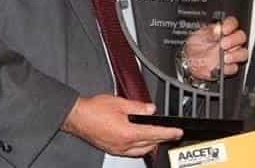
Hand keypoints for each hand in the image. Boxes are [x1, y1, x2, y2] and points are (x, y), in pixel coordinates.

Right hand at [62, 95, 182, 156]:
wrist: (77, 117)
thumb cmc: (94, 110)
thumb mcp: (120, 103)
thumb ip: (138, 106)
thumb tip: (151, 109)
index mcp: (128, 132)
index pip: (154, 134)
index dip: (168, 133)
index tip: (177, 132)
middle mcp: (124, 144)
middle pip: (149, 144)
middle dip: (161, 138)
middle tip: (170, 133)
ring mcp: (117, 149)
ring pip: (141, 150)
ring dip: (151, 144)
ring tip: (158, 136)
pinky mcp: (112, 149)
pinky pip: (131, 152)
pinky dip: (140, 147)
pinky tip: (141, 141)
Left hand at [184, 16, 247, 80]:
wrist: (189, 63)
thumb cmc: (194, 47)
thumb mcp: (198, 36)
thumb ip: (209, 32)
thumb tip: (218, 28)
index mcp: (222, 30)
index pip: (233, 23)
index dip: (231, 25)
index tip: (224, 30)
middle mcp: (229, 41)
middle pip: (241, 37)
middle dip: (234, 40)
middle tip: (223, 44)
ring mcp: (230, 54)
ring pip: (243, 53)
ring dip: (235, 55)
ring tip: (224, 57)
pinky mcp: (229, 67)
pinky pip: (235, 67)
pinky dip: (228, 68)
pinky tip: (221, 66)